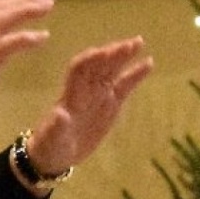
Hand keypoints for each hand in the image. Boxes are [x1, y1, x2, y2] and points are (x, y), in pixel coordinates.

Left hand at [21, 36, 153, 179]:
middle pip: (99, 66)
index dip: (90, 60)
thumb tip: (61, 114)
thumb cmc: (50, 146)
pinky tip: (149, 63)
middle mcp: (85, 91)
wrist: (56, 155)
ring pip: (112, 71)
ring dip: (124, 56)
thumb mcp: (52, 139)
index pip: (79, 70)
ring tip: (139, 42)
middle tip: (130, 43)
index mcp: (70, 96)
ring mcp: (99, 95)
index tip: (104, 53)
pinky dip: (135, 74)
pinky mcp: (110, 105)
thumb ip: (57, 127)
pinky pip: (124, 86)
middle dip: (112, 53)